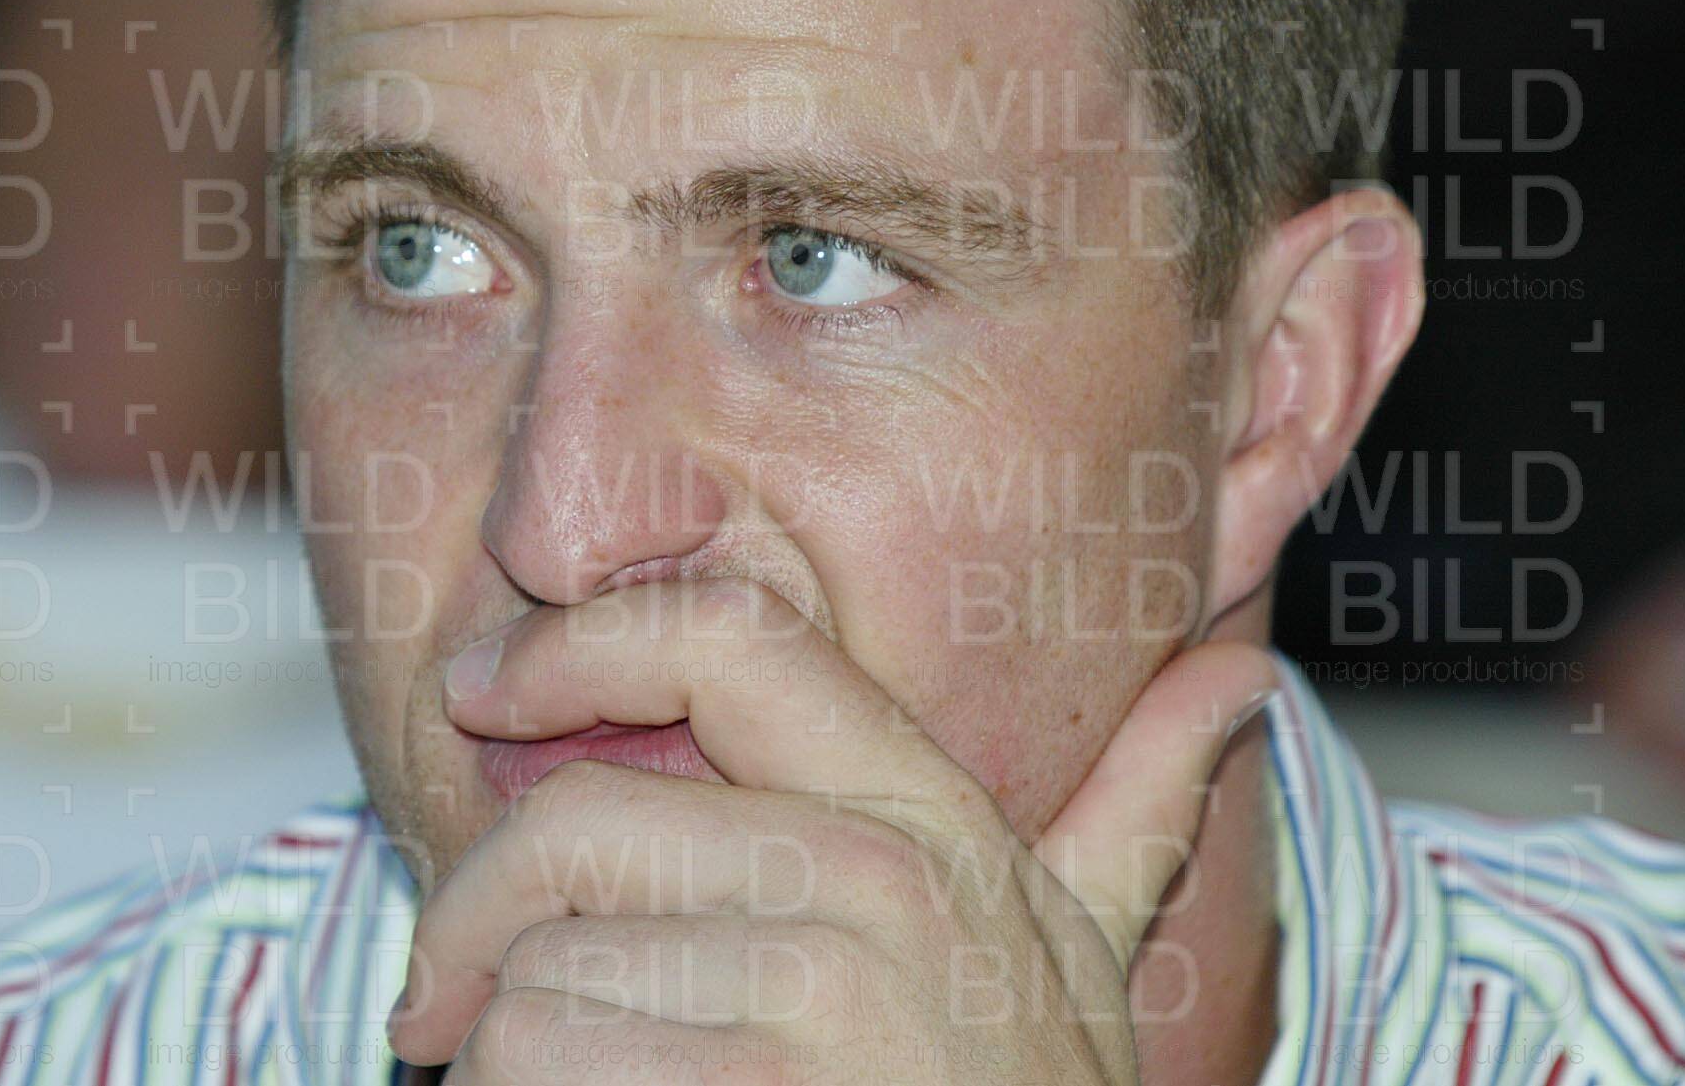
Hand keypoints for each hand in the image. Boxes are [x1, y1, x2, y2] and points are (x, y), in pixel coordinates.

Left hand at [388, 579, 1278, 1082]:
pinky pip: (525, 1063)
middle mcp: (879, 890)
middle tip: (447, 995)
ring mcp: (818, 1007)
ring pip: (529, 978)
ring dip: (505, 1056)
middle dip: (477, 923)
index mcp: (932, 822)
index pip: (729, 641)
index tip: (479, 692)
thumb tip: (1237, 679)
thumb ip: (1137, 810)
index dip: (576, 642)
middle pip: (574, 828)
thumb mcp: (1084, 962)